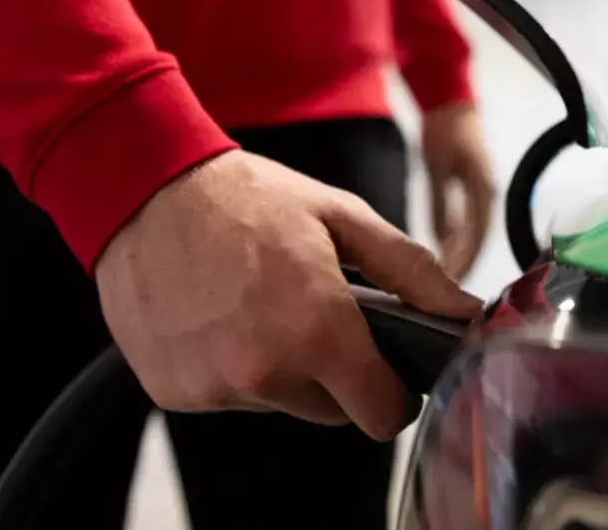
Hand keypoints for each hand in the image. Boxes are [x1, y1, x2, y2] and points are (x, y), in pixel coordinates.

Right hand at [95, 150, 482, 440]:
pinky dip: (230, 369)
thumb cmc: (247, 198)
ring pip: (279, 403)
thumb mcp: (342, 218)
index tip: (386, 372)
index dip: (394, 395)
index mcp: (317, 330)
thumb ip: (412, 272)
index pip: (383, 416)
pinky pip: (227, 397)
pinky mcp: (175, 392)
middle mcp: (264, 370)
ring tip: (258, 306)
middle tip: (312, 315)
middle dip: (335, 375)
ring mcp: (214, 386)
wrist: (142, 190)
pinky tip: (217, 318)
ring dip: (280, 369)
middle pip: (333, 412)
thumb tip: (465, 313)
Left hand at [421, 104, 494, 281]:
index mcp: (483, 191)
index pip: (476, 235)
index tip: (452, 283)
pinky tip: (445, 260)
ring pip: (474, 236)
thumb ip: (439, 203)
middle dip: (463, 267)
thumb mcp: (436, 166)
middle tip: (448, 296)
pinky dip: (458, 244)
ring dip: (461, 259)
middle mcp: (488, 196)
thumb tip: (442, 240)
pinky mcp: (476, 196)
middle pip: (477, 241)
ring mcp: (484, 196)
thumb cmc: (444, 130)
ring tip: (446, 287)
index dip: (464, 260)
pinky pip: (469, 227)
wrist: (452, 106)